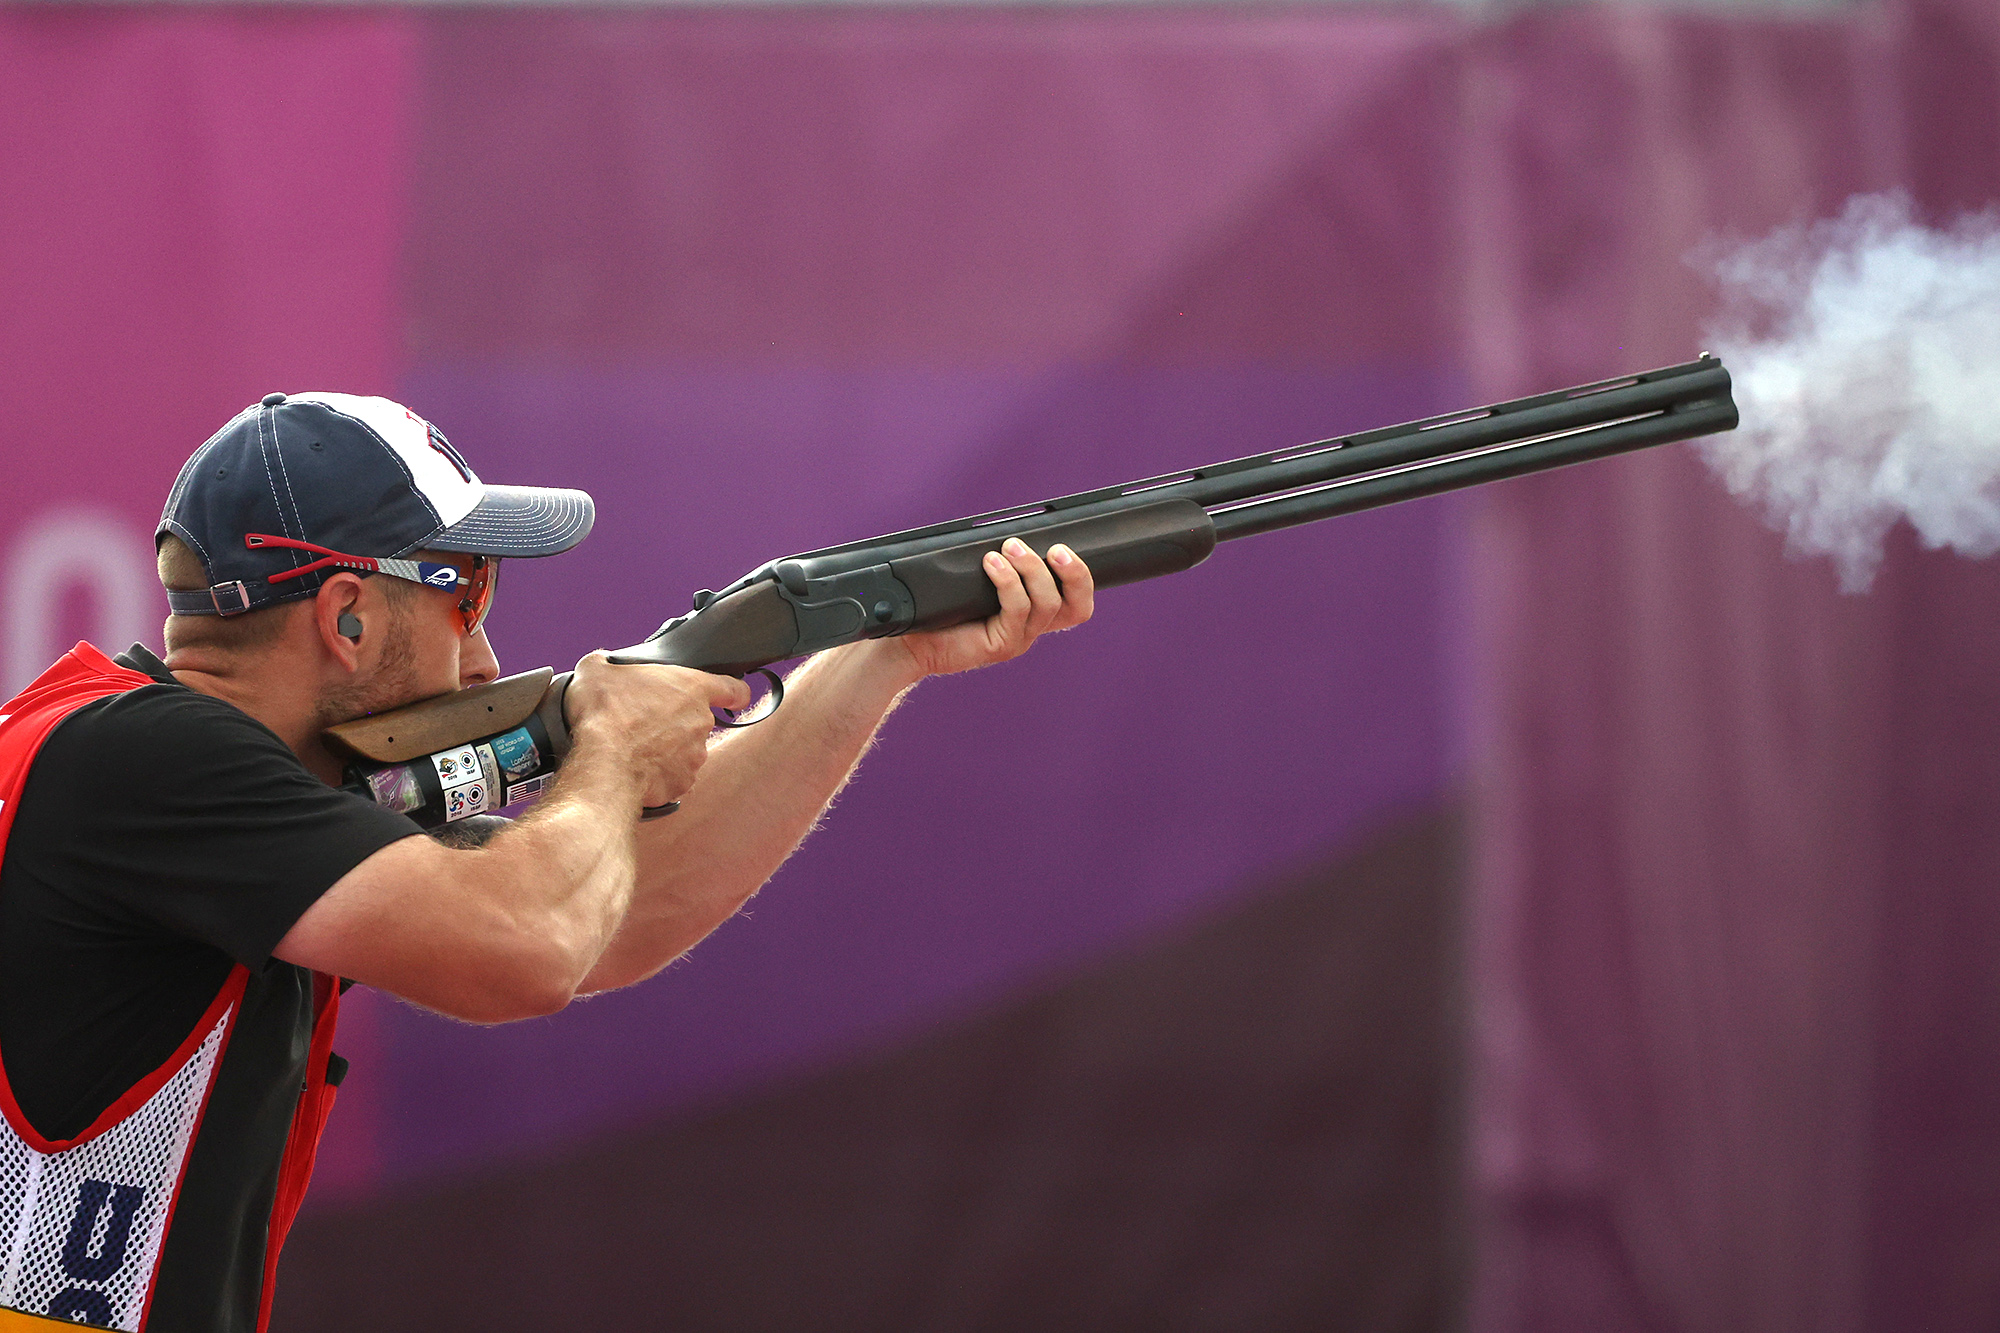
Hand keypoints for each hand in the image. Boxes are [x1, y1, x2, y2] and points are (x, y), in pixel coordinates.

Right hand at [564, 652, 751, 808]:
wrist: (602, 762)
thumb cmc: (604, 712)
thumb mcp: (598, 670)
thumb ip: (610, 664)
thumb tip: (603, 665)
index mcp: (692, 688)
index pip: (733, 689)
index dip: (732, 694)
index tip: (731, 699)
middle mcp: (701, 722)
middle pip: (697, 722)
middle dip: (676, 723)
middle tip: (645, 723)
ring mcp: (695, 756)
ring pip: (686, 751)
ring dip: (667, 750)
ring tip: (635, 748)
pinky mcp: (682, 783)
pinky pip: (674, 777)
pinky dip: (658, 775)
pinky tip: (636, 769)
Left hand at [894, 540, 1094, 678]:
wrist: (910, 640)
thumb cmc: (941, 606)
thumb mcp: (976, 577)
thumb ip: (1000, 560)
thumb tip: (1011, 527)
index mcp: (1034, 612)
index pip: (1077, 601)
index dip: (1082, 576)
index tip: (1063, 545)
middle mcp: (1031, 627)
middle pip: (1078, 608)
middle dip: (1075, 574)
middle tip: (1056, 549)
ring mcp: (1018, 639)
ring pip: (1048, 604)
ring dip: (1033, 569)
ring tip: (1010, 547)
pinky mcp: (1001, 646)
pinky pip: (1017, 610)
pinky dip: (1008, 581)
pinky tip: (991, 563)